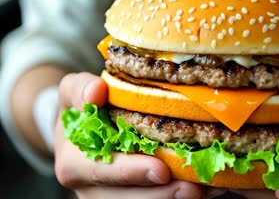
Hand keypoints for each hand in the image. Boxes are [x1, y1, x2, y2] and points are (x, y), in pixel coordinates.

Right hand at [54, 72, 202, 198]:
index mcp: (74, 164)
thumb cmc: (82, 109)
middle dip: (160, 196)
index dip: (130, 173)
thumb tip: (96, 91)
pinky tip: (205, 188)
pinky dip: (177, 198)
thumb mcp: (74, 93)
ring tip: (204, 189)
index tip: (161, 169)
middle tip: (192, 188)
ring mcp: (109, 198)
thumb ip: (80, 89)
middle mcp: (90, 189)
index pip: (100, 172)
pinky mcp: (129, 198)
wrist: (81, 131)